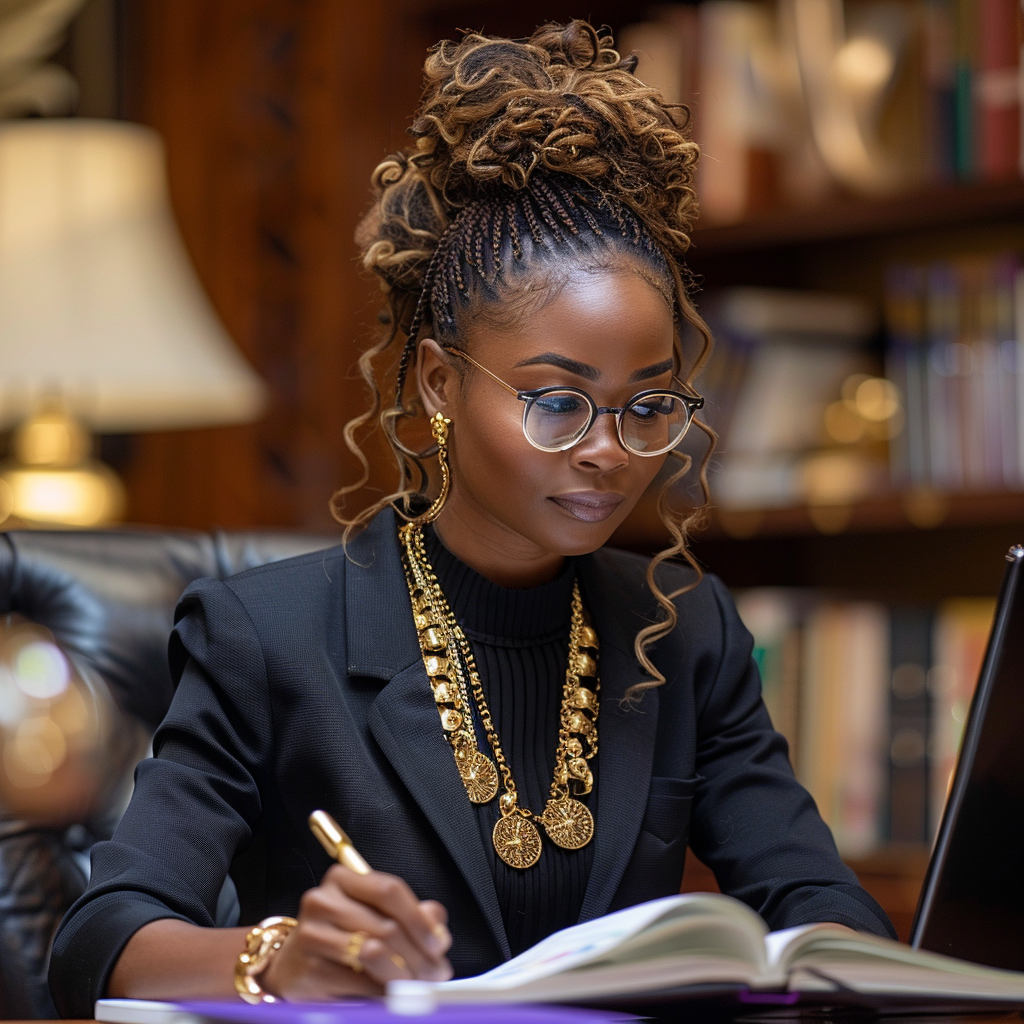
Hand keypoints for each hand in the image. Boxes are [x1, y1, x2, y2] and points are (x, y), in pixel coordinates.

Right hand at [261, 865, 452, 999]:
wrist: (293, 966)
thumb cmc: (341, 937)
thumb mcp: (375, 916)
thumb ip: (410, 914)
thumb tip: (437, 923)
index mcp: (342, 879)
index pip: (389, 890)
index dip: (419, 919)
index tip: (439, 942)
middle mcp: (322, 900)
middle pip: (385, 925)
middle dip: (420, 954)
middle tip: (437, 972)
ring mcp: (311, 934)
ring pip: (373, 953)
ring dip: (405, 975)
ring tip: (419, 986)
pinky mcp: (308, 969)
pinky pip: (358, 982)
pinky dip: (382, 992)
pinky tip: (393, 995)